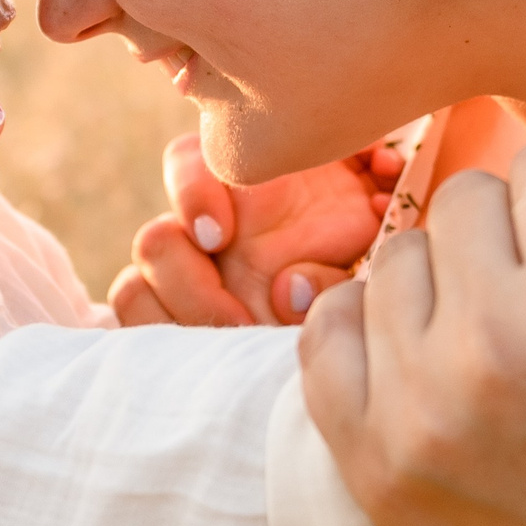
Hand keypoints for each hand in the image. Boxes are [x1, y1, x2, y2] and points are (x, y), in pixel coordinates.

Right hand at [108, 133, 396, 325]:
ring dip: (181, 323)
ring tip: (239, 347)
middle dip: (189, 284)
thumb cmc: (377, 243)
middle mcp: (209, 235)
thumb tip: (289, 293)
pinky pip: (141, 333)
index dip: (193, 193)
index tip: (220, 235)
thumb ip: (346, 236)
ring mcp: (192, 283)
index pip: (187, 164)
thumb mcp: (373, 229)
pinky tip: (220, 361)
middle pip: (154, 242)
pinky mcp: (187, 325)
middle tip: (239, 321)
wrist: (390, 306)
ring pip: (135, 290)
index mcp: (246, 188)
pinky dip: (168, 346)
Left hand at [300, 137, 525, 525]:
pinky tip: (423, 342)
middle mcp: (492, 344)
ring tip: (496, 321)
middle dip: (518, 229)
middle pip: (470, 200)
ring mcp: (417, 405)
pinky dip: (370, 323)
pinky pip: (328, 330)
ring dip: (450, 274)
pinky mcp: (370, 457)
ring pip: (401, 256)